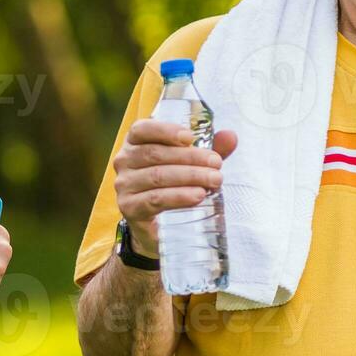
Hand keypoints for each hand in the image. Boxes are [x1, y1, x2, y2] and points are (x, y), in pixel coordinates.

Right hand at [112, 119, 238, 257]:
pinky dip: (179, 196)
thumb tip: (230, 136)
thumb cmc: (174, 184)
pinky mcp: (129, 207)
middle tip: (217, 164)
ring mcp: (124, 185)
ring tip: (214, 180)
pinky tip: (198, 196)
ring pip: (158, 176)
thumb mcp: (192, 163)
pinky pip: (155, 199)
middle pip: (156, 154)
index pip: (143, 129)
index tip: (191, 137)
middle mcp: (124, 161)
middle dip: (191, 158)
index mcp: (135, 143)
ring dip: (189, 176)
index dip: (165, 130)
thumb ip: (209, 149)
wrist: (157, 225)